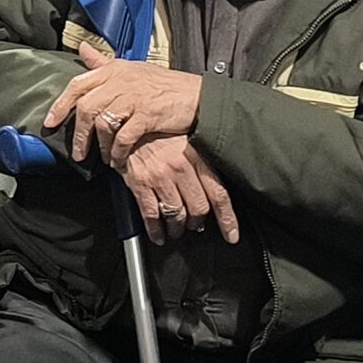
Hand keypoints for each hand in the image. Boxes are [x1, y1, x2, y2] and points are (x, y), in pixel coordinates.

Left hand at [44, 44, 202, 166]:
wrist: (198, 96)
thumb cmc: (164, 85)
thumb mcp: (132, 68)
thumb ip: (104, 62)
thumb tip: (83, 50)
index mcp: (114, 69)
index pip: (77, 85)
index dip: (60, 106)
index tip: (50, 123)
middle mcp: (120, 80)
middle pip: (86, 107)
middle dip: (79, 134)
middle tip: (78, 152)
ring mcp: (134, 97)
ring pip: (103, 122)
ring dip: (99, 145)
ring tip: (102, 157)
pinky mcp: (147, 114)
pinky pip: (123, 137)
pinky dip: (117, 151)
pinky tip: (118, 159)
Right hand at [118, 137, 239, 243]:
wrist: (131, 126)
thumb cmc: (161, 136)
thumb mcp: (188, 143)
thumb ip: (202, 166)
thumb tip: (214, 193)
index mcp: (197, 157)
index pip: (218, 194)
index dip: (227, 219)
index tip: (231, 235)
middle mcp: (180, 168)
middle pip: (199, 208)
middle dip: (198, 223)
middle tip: (195, 225)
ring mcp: (160, 177)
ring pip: (177, 215)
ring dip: (178, 228)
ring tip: (177, 229)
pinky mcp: (141, 184)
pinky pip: (152, 215)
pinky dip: (156, 231)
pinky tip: (158, 235)